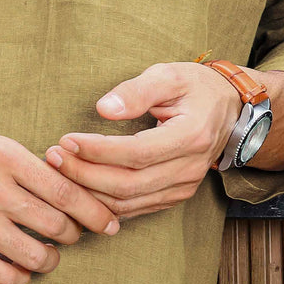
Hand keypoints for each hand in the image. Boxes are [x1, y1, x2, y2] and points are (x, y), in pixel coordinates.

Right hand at [0, 122, 121, 283]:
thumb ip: (26, 166)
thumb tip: (71, 188)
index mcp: (5, 155)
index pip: (68, 191)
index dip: (96, 213)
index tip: (109, 223)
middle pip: (59, 225)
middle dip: (72, 235)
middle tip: (69, 236)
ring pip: (38, 255)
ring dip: (48, 259)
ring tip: (43, 253)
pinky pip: (7, 277)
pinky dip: (20, 276)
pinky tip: (16, 266)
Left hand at [43, 62, 241, 220]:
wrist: (230, 111)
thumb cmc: (195, 87)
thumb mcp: (169, 75)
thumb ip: (136, 91)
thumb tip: (103, 109)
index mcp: (191, 136)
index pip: (137, 152)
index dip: (98, 151)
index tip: (66, 141)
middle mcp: (189, 169)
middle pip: (129, 184)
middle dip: (85, 174)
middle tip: (52, 157)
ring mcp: (183, 187)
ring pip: (130, 203)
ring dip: (90, 193)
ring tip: (59, 173)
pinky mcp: (174, 196)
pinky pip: (136, 209)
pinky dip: (105, 204)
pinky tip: (80, 191)